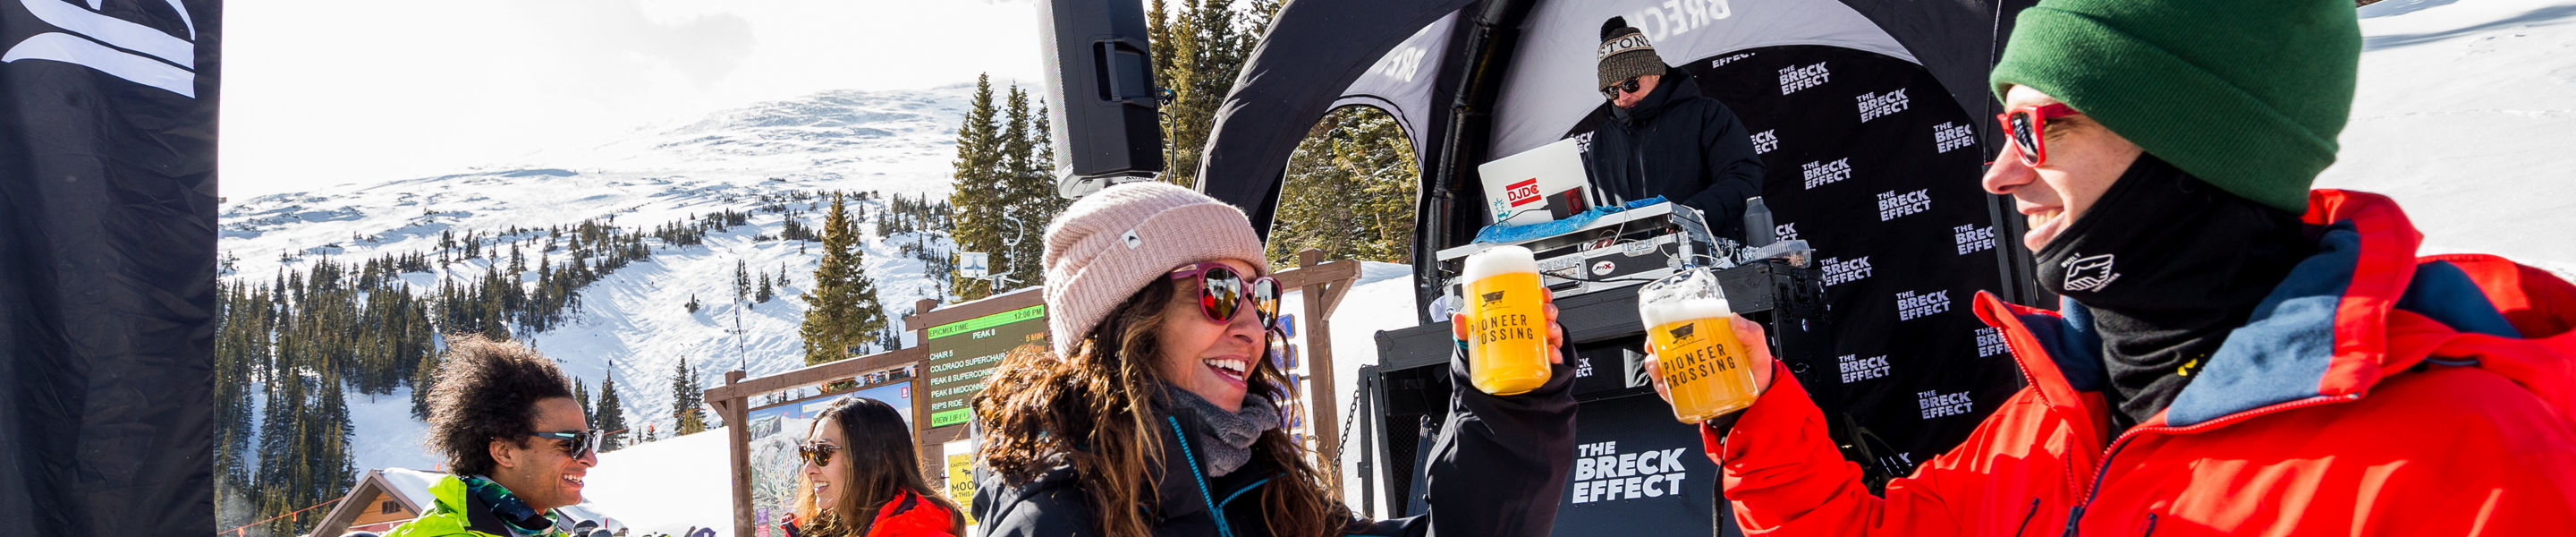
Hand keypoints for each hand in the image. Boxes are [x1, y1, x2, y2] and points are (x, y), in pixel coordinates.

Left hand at [1451, 292, 1567, 364]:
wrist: (1496, 373)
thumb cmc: (1490, 346)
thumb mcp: (1477, 336)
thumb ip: (1466, 328)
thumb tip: (1457, 318)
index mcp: (1520, 315)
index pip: (1534, 300)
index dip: (1542, 294)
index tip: (1542, 292)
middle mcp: (1532, 327)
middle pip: (1547, 314)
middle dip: (1550, 310)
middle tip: (1544, 311)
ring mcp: (1539, 342)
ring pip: (1553, 331)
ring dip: (1554, 329)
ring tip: (1548, 330)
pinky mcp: (1542, 359)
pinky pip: (1554, 354)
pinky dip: (1556, 353)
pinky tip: (1552, 353)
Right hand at [1641, 315, 1775, 406]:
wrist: (1760, 402)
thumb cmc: (1757, 373)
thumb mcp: (1758, 350)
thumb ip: (1752, 333)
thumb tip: (1734, 319)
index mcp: (1708, 342)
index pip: (1681, 331)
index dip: (1663, 329)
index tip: (1657, 330)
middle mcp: (1695, 358)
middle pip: (1666, 350)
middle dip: (1653, 349)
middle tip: (1654, 351)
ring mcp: (1691, 376)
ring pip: (1664, 370)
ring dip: (1655, 369)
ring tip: (1659, 370)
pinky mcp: (1690, 395)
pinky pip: (1670, 392)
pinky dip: (1663, 390)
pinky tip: (1667, 389)